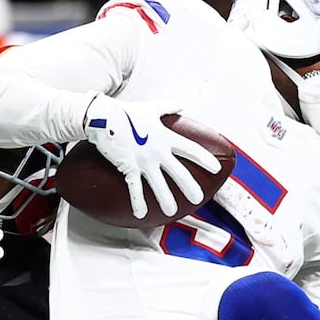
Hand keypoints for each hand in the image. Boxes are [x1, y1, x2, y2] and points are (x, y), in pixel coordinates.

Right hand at [82, 94, 219, 220]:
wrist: (103, 118)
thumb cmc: (127, 112)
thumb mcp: (151, 108)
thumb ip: (169, 107)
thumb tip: (182, 105)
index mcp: (166, 136)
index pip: (191, 149)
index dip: (205, 159)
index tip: (216, 168)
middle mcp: (158, 150)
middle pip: (179, 172)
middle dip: (190, 187)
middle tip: (198, 198)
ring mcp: (143, 160)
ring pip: (158, 185)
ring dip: (165, 200)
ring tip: (171, 212)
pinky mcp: (128, 167)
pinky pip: (135, 188)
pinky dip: (137, 202)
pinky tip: (140, 214)